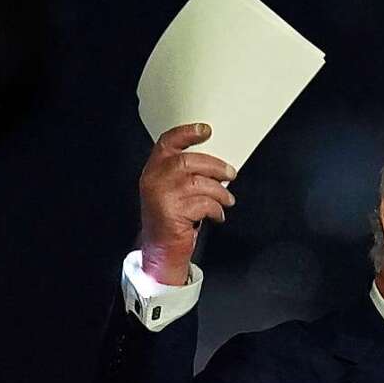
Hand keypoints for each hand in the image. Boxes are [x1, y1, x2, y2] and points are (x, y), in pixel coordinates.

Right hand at [139, 123, 237, 284]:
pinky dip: (216, 209)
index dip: (186, 134)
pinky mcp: (172, 213)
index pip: (167, 143)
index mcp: (153, 171)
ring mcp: (161, 197)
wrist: (161, 252)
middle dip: (215, 166)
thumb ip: (186, 175)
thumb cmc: (172, 221)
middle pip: (188, 161)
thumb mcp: (173, 193)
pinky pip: (203, 203)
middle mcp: (154, 181)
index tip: (205, 130)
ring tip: (227, 201)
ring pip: (199, 183)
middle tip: (230, 174)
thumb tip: (216, 165)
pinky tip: (218, 216)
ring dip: (220, 192)